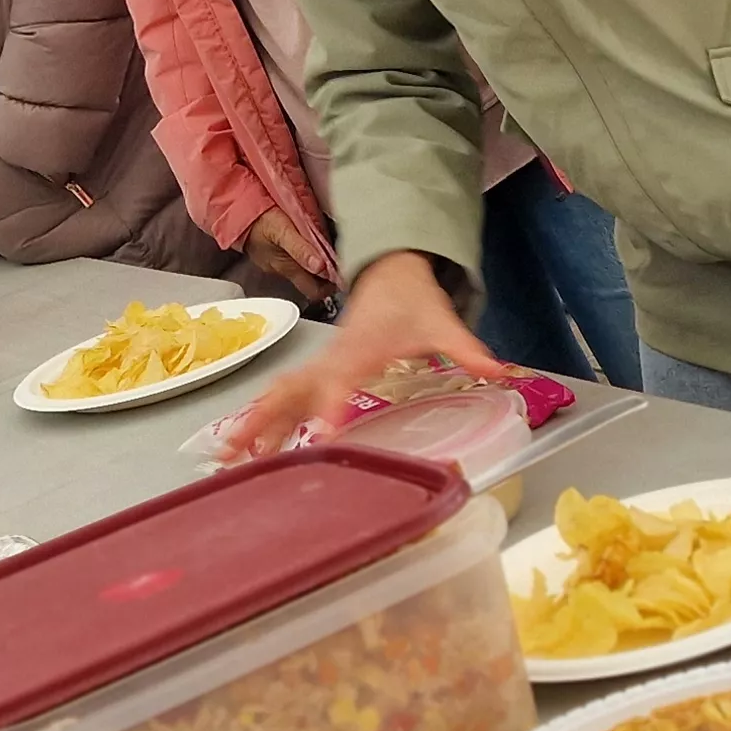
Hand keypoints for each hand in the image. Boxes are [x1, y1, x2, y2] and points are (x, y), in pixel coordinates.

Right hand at [218, 251, 498, 460]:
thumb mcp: (442, 322)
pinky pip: (284, 397)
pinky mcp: (317, 372)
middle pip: (291, 390)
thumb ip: (468, 349)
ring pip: (280, 395)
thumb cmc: (413, 301)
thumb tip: (503, 372)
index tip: (322, 435)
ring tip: (227, 458)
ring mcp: (320, 366)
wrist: (391, 272)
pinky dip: (261, 419)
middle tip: (239, 452)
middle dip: (265, 419)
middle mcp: (332, 359)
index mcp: (360, 350)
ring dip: (253, 424)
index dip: (330, 407)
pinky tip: (243, 447)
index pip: (340, 381)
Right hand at [240, 208, 338, 303]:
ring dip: (320, 264)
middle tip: (344, 261)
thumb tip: (322, 268)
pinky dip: (309, 254)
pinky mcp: (276, 252)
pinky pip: (297, 258)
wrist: (236, 209)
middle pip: (313, 283)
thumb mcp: (282, 230)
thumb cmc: (258, 218)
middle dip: (329, 276)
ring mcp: (278, 261)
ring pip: (306, 270)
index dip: (332, 286)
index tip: (346, 273)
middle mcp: (283, 269)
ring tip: (333, 250)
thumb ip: (301, 249)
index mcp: (287, 268)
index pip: (314, 291)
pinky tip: (315, 242)